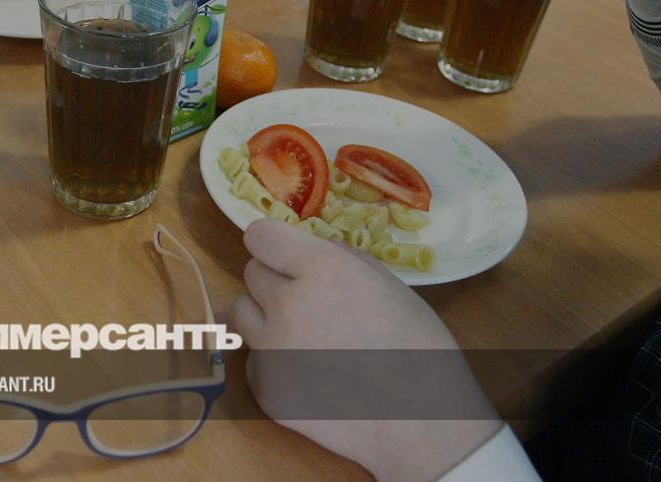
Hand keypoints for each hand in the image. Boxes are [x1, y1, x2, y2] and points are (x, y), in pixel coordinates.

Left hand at [228, 219, 500, 480]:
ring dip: (263, 316)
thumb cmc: (418, 349)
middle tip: (308, 302)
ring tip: (301, 334)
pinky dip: (272, 361)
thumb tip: (305, 251)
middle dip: (275, 281)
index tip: (283, 255)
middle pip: (251, 274)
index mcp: (322, 269)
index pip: (261, 236)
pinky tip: (308, 374)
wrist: (421, 424)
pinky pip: (253, 359)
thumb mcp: (388, 285)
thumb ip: (340, 260)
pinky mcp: (265, 390)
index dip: (274, 245)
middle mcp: (287, 304)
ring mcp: (271, 350)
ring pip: (239, 312)